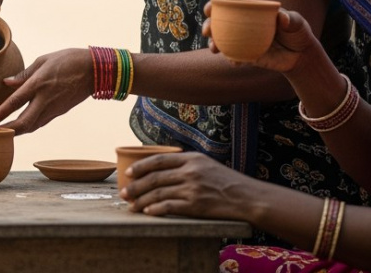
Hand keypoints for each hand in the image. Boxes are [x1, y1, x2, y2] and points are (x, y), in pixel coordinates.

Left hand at [0, 48, 92, 134]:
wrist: (94, 70)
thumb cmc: (68, 60)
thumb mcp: (44, 60)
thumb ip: (24, 74)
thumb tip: (7, 82)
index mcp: (39, 83)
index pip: (16, 101)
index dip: (2, 112)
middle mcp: (45, 99)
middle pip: (24, 122)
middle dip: (8, 130)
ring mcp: (54, 108)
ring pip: (32, 126)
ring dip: (17, 132)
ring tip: (3, 133)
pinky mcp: (59, 112)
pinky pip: (40, 123)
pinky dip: (28, 127)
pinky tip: (20, 128)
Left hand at [120, 151, 253, 220]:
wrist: (247, 197)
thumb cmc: (226, 181)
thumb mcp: (206, 164)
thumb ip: (186, 163)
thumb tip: (162, 167)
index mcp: (191, 158)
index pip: (159, 160)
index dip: (140, 166)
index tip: (128, 173)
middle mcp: (190, 171)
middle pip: (154, 178)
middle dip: (135, 186)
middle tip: (123, 193)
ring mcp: (192, 188)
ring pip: (158, 193)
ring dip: (141, 200)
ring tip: (131, 206)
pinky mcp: (196, 205)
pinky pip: (169, 206)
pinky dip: (156, 209)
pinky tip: (148, 212)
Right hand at [202, 5, 320, 74]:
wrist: (302, 56)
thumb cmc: (298, 33)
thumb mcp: (297, 22)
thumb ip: (290, 18)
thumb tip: (282, 18)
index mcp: (251, 12)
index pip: (230, 6)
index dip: (215, 6)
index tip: (209, 8)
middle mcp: (243, 26)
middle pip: (219, 24)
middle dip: (208, 26)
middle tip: (207, 31)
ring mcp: (244, 42)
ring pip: (222, 41)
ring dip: (213, 44)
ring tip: (214, 49)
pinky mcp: (248, 56)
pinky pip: (235, 57)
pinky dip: (231, 59)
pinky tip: (234, 62)